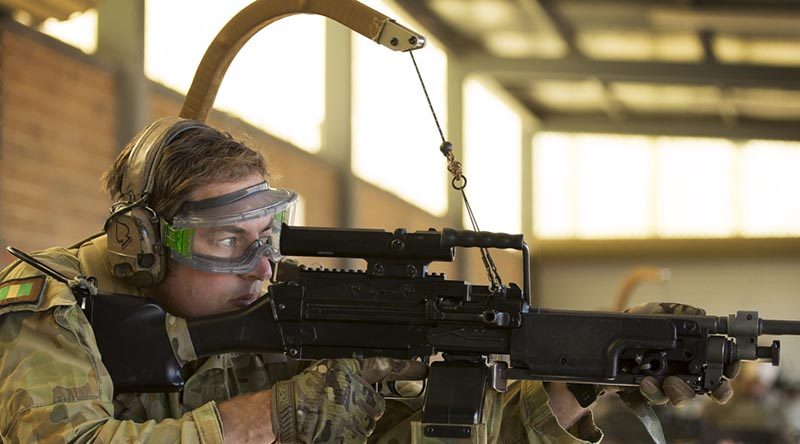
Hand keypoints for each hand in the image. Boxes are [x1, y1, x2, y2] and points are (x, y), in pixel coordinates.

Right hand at [270, 358, 425, 442]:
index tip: (424, 368)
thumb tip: (375, 371)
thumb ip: (354, 372)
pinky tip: (332, 431)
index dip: (408, 368)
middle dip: (364, 408)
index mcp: (352, 374)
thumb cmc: (302, 392)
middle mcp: (357, 394)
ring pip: (366, 424)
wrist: (285, 413)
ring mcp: (355, 418)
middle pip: (376, 405)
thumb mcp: (330, 369)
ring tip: (331, 420)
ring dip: (353, 424)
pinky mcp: (350, 437)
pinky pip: (358, 438)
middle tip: (341, 408)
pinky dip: (347, 437)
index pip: (386, 368)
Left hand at [625, 302, 740, 406]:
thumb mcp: (654, 311)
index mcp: (691, 353)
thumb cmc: (636, 324)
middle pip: (708, 387)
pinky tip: (645, 382)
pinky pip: (653, 398)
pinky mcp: (645, 392)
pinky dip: (652, 391)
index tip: (730, 369)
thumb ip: (676, 311)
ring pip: (681, 397)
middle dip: (715, 390)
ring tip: (670, 382)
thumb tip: (698, 313)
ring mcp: (665, 384)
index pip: (719, 364)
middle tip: (712, 387)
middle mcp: (682, 372)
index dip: (729, 369)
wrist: (606, 337)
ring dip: (680, 392)